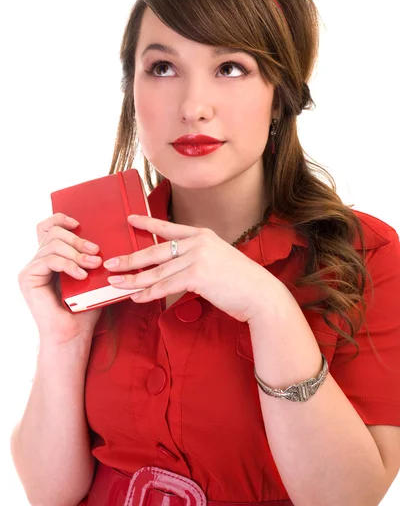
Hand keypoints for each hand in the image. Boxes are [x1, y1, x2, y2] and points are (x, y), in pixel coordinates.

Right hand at [18, 213, 103, 345]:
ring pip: (53, 244)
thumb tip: (105, 236)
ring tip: (93, 265)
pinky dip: (68, 265)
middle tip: (96, 252)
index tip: (80, 224)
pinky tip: (81, 276)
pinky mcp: (27, 278)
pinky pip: (49, 259)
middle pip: (53, 232)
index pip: (48, 226)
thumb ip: (92, 256)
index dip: (61, 218)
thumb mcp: (93, 276)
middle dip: (78, 239)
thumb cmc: (85, 308)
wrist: (74, 335)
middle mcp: (38, 260)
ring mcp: (31, 269)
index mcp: (51, 257)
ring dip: (77, 253)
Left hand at [103, 214, 274, 322]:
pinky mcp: (197, 276)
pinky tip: (136, 297)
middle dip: (129, 259)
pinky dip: (148, 293)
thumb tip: (173, 269)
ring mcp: (197, 257)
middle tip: (110, 264)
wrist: (260, 294)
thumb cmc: (240, 281)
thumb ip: (196, 259)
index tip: (130, 219)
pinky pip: (165, 286)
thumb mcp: (218, 259)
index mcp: (202, 234)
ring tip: (115, 283)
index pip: (168, 227)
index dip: (147, 222)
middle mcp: (197, 242)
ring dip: (133, 279)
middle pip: (155, 250)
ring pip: (156, 271)